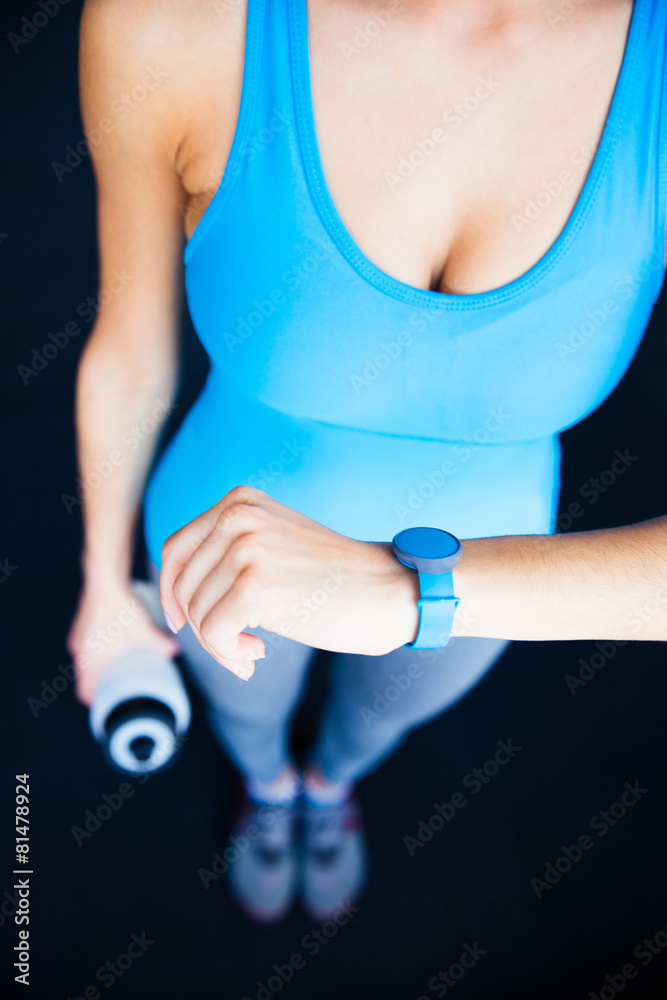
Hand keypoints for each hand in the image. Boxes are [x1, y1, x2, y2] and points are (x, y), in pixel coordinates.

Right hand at [67, 580, 180, 705]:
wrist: (105, 579)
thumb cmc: (121, 609)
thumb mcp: (145, 632)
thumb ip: (161, 645)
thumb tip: (176, 652)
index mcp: (89, 661)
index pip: (85, 691)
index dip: (96, 700)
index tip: (109, 704)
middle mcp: (79, 650)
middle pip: (86, 675)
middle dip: (102, 681)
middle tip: (121, 683)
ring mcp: (79, 634)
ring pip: (86, 657)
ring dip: (100, 663)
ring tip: (120, 662)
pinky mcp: (83, 620)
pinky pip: (88, 641)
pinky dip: (98, 646)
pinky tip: (113, 641)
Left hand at [159, 486, 419, 679]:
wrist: (389, 590)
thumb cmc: (335, 578)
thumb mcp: (276, 543)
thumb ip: (229, 552)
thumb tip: (173, 598)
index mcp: (239, 502)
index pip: (176, 549)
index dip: (172, 593)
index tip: (185, 621)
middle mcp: (237, 517)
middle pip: (182, 586)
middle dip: (202, 626)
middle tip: (237, 647)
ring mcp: (244, 550)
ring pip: (196, 614)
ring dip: (219, 645)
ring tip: (251, 651)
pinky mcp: (253, 588)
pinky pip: (213, 634)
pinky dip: (229, 654)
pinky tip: (258, 654)